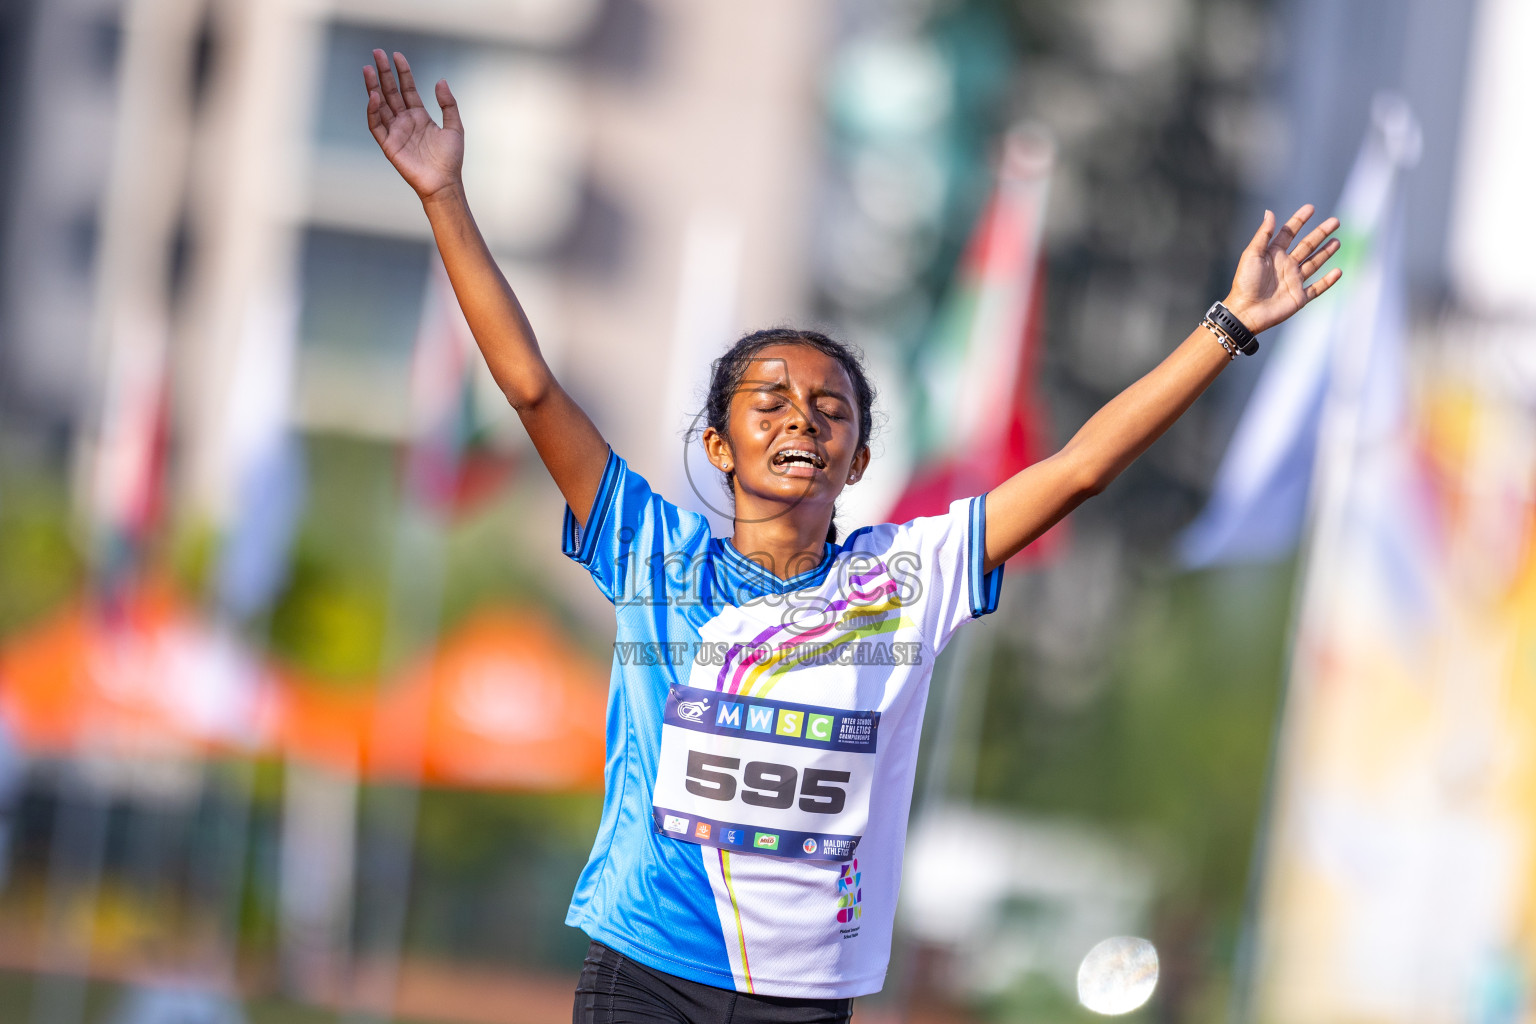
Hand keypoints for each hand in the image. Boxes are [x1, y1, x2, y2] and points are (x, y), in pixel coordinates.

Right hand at [364, 50, 463, 201]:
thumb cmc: (450, 159)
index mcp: (419, 115)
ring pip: (380, 104)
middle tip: (376, 52)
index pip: (407, 88)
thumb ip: (448, 104)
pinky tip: (374, 96)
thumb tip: (440, 80)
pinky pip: (376, 125)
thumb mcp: (454, 127)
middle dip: (383, 72)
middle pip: (390, 92)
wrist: (444, 182)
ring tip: (368, 68)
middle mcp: (405, 121)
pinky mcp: (388, 144)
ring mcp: (395, 131)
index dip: (402, 72)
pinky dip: (373, 111)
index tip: (397, 55)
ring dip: (373, 86)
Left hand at [1222, 204, 1342, 333]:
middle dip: (1320, 233)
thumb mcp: (1252, 255)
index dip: (1299, 220)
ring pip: (1314, 263)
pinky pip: (1317, 288)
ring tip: (1337, 241)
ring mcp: (1293, 281)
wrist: (1245, 312)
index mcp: (1273, 254)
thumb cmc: (1245, 282)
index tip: (1311, 208)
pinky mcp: (1299, 298)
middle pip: (1307, 246)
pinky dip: (1328, 281)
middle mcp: (1285, 266)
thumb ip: (1263, 235)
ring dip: (1326, 252)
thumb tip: (1270, 212)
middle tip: (1335, 221)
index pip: (1289, 233)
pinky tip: (1338, 271)